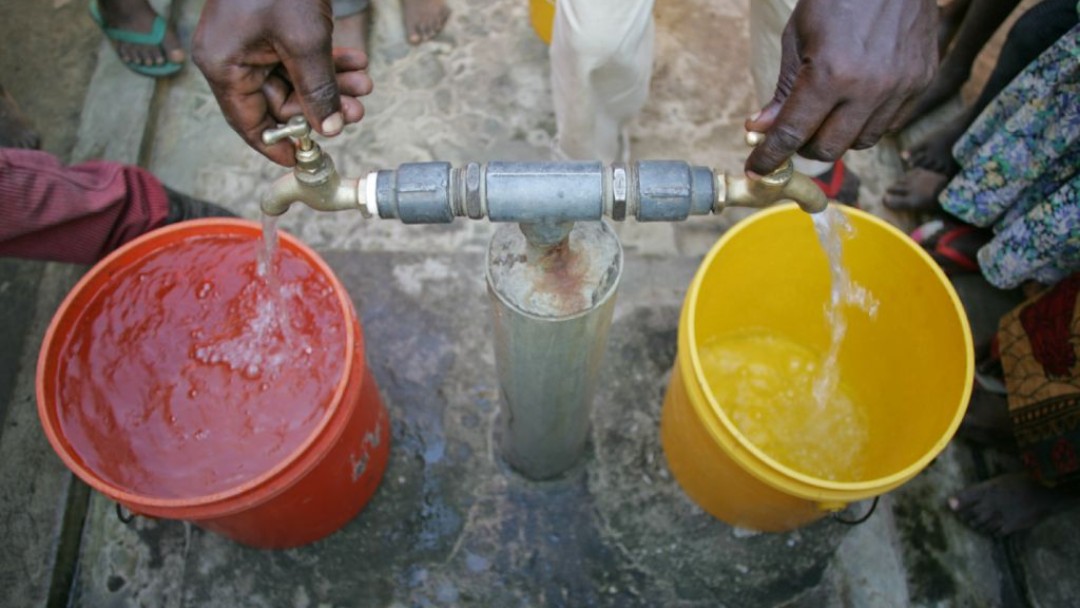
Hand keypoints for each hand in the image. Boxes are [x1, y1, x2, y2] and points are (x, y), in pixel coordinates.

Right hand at [192, 0, 373, 165]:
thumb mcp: (304, 43)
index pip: (249, 124)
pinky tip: (356, 62)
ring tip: (363, 85)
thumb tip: (328, 129)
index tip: (307, 159)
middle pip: (279, 102)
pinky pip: (297, 56)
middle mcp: (231, 58)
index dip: (280, 145)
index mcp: (224, 66)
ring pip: (295, 79)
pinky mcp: (269, 28)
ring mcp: (249, 42)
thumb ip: (316, 90)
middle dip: (322, 105)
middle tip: (356, 111)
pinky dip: (327, 61)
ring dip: (332, 83)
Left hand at [745, 0, 937, 176]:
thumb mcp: (798, 38)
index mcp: (831, 74)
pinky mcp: (922, 82)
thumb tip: (761, 129)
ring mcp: (901, 87)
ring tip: (826, 112)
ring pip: (860, 142)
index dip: (770, 157)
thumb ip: (783, 90)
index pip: (792, 134)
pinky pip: (889, 124)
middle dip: (803, 147)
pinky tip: (856, 101)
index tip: (758, 168)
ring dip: (837, 137)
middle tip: (793, 133)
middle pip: (828, 149)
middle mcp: (869, 88)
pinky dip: (866, 122)